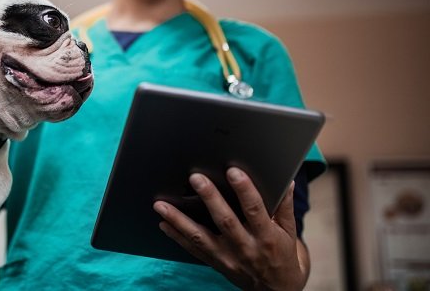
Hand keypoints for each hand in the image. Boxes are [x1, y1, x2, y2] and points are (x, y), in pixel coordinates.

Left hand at [153, 167, 307, 290]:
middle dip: (209, 198)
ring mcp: (228, 257)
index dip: (244, 190)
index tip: (233, 172)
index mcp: (266, 236)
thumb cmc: (283, 255)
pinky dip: (177, 237)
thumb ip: (284, 206)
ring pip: (200, 237)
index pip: (255, 210)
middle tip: (195, 178)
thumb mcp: (289, 231)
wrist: (277, 290)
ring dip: (179, 220)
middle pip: (224, 221)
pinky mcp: (216, 263)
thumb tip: (286, 180)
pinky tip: (163, 223)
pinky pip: (193, 250)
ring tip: (161, 205)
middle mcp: (245, 247)